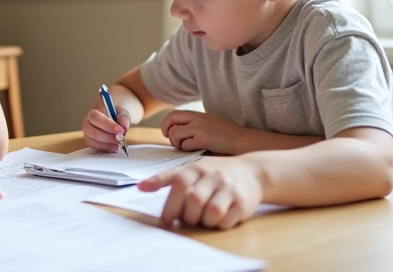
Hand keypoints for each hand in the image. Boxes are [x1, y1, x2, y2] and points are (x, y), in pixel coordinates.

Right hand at [82, 104, 130, 151]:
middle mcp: (87, 123)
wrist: (113, 120)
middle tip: (120, 139)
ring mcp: (87, 134)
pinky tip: (114, 147)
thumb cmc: (115, 115)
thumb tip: (124, 127)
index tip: (120, 130)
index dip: (108, 125)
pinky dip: (105, 149)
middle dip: (108, 137)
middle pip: (92, 131)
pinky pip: (95, 148)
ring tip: (118, 144)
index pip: (97, 118)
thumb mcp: (121, 113)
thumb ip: (123, 118)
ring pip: (92, 141)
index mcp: (94, 113)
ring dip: (107, 144)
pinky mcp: (90, 143)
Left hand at [138, 156, 263, 229]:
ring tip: (203, 217)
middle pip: (193, 200)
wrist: (252, 171)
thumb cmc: (214, 173)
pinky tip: (219, 218)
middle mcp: (212, 176)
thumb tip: (140, 187)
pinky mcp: (242, 202)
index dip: (169, 205)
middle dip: (187, 216)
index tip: (164, 221)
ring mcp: (228, 188)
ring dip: (203, 221)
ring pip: (210, 213)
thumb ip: (166, 179)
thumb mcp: (191, 169)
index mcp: (195, 168)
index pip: (178, 182)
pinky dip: (219, 224)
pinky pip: (226, 221)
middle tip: (187, 218)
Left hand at [160, 110, 243, 153]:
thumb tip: (181, 133)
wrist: (243, 140)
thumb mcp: (212, 123)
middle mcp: (197, 119)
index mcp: (198, 115)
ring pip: (175, 133)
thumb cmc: (229, 136)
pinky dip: (187, 149)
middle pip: (171, 119)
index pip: (174, 114)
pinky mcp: (203, 139)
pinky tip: (196, 150)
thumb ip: (197, 125)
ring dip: (177, 143)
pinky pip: (185, 145)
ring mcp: (200, 128)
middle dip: (166, 131)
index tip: (168, 132)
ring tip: (185, 148)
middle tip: (172, 141)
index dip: (167, 123)